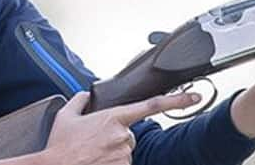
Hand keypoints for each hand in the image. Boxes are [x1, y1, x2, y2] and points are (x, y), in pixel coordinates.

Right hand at [42, 91, 200, 164]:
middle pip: (129, 133)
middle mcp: (122, 136)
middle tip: (94, 141)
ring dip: (112, 151)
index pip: (151, 105)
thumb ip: (80, 100)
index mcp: (112, 118)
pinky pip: (122, 163)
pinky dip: (110, 162)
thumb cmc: (60, 146)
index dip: (176, 100)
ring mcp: (124, 155)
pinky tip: (95, 160)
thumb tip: (85, 96)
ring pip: (125, 150)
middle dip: (116, 136)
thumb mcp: (66, 116)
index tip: (193, 97)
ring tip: (91, 153)